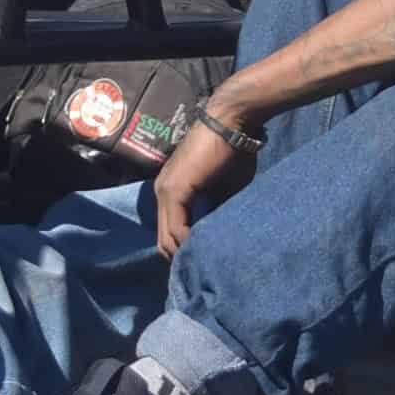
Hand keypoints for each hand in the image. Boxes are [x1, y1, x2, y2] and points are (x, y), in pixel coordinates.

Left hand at [152, 113, 260, 257]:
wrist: (231, 123)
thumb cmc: (232, 151)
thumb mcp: (224, 189)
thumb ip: (215, 210)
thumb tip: (216, 235)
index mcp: (172, 191)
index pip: (170, 232)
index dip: (185, 250)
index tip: (204, 262)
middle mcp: (162, 192)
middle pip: (164, 240)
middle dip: (182, 258)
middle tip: (204, 271)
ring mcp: (164, 191)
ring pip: (167, 238)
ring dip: (186, 254)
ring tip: (207, 264)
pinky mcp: (174, 190)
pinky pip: (176, 229)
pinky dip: (189, 243)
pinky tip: (206, 250)